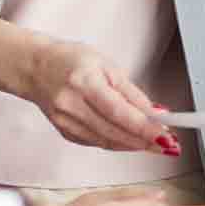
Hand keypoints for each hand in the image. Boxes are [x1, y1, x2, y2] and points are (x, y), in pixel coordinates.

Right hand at [19, 36, 179, 156]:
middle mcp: (72, 104)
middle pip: (115, 131)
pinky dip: (118, 144)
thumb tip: (157, 113)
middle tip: (170, 145)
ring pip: (107, 142)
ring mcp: (66, 121)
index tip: (166, 135)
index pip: (120, 112)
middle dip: (145, 141)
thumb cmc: (69, 60)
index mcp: (84, 82)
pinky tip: (132, 142)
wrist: (34, 67)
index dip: (145, 128)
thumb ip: (132, 92)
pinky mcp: (65, 132)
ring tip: (157, 145)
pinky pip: (97, 143)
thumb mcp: (106, 65)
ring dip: (135, 145)